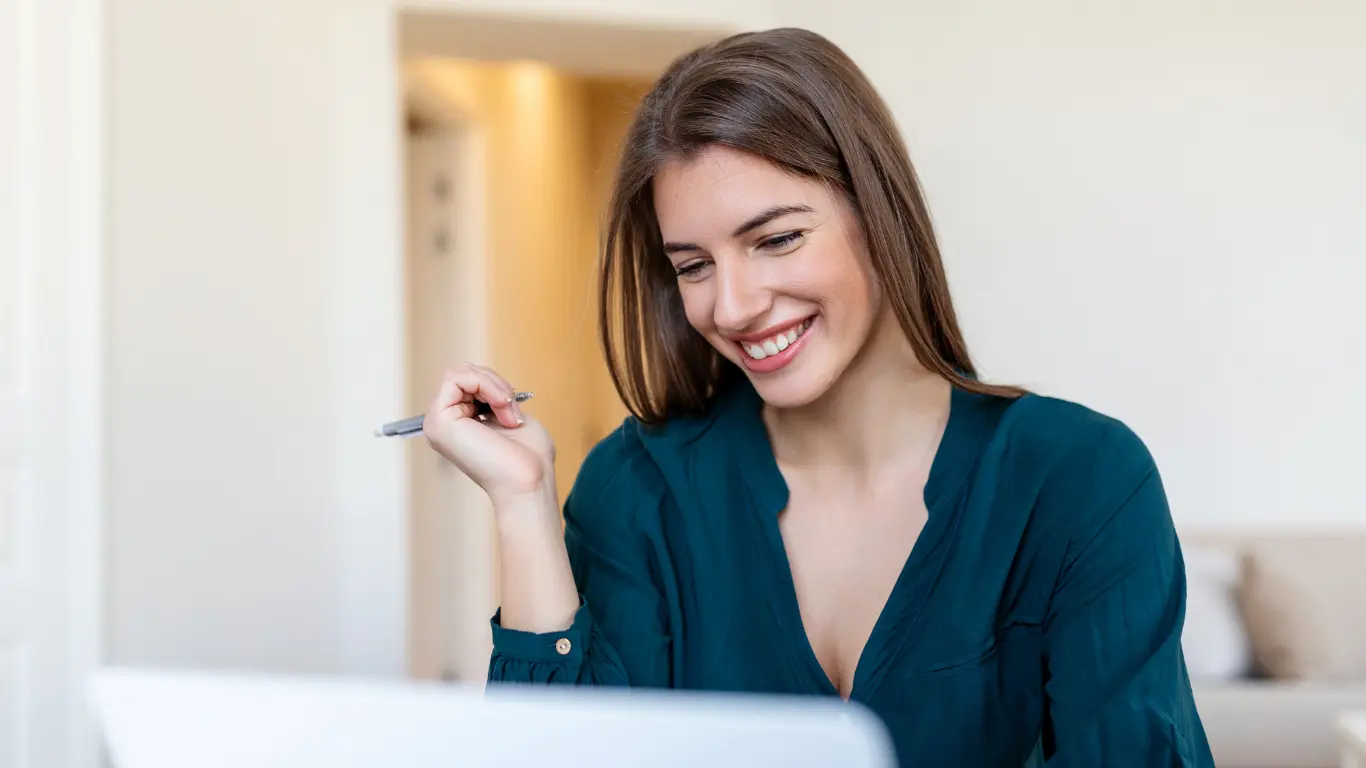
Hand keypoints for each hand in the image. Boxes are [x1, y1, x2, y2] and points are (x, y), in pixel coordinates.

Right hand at [422, 363, 555, 505]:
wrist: (529, 481)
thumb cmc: (529, 457)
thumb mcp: (510, 414)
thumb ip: (492, 396)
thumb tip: (483, 379)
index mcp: (458, 425)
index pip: (467, 382)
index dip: (495, 386)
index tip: (514, 408)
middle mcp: (443, 425)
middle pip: (462, 374)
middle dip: (494, 383)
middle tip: (512, 409)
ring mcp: (437, 423)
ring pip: (459, 373)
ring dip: (493, 386)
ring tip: (508, 412)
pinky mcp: (438, 421)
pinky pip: (455, 378)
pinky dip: (485, 385)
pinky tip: (500, 407)